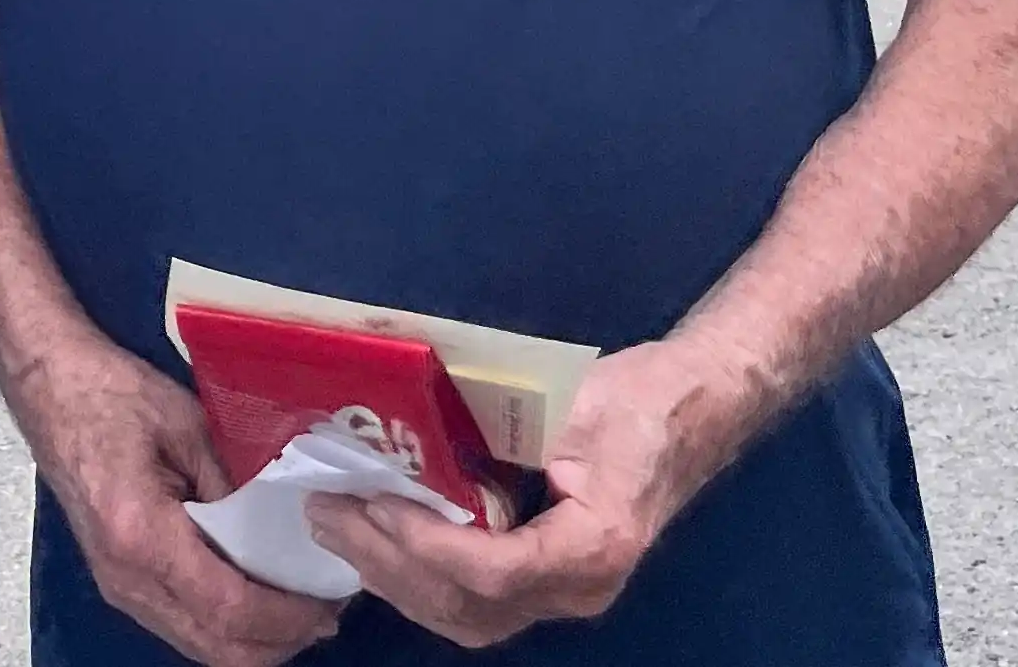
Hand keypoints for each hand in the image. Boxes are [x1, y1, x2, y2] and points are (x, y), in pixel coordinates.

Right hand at [5, 325, 343, 666]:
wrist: (50, 385)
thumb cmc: (112, 392)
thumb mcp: (187, 425)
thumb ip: (231, 484)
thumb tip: (276, 528)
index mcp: (143, 534)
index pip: (227, 608)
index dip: (283, 618)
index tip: (326, 605)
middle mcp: (127, 577)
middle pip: (214, 646)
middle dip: (276, 642)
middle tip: (323, 615)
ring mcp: (117, 584)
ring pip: (196, 644)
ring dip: (251, 639)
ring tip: (297, 608)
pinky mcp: (116, 578)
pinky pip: (179, 623)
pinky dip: (223, 625)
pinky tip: (251, 595)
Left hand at [304, 339, 724, 649]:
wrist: (690, 413)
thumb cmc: (640, 401)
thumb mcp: (579, 400)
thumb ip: (508, 420)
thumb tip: (416, 400)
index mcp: (595, 545)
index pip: (497, 573)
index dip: (429, 545)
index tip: (377, 503)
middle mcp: (578, 588)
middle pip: (469, 607)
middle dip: (389, 563)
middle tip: (327, 512)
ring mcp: (561, 594)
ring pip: (464, 616)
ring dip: (393, 575)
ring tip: (335, 525)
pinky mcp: (543, 582)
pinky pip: (472, 600)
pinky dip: (417, 575)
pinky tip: (376, 540)